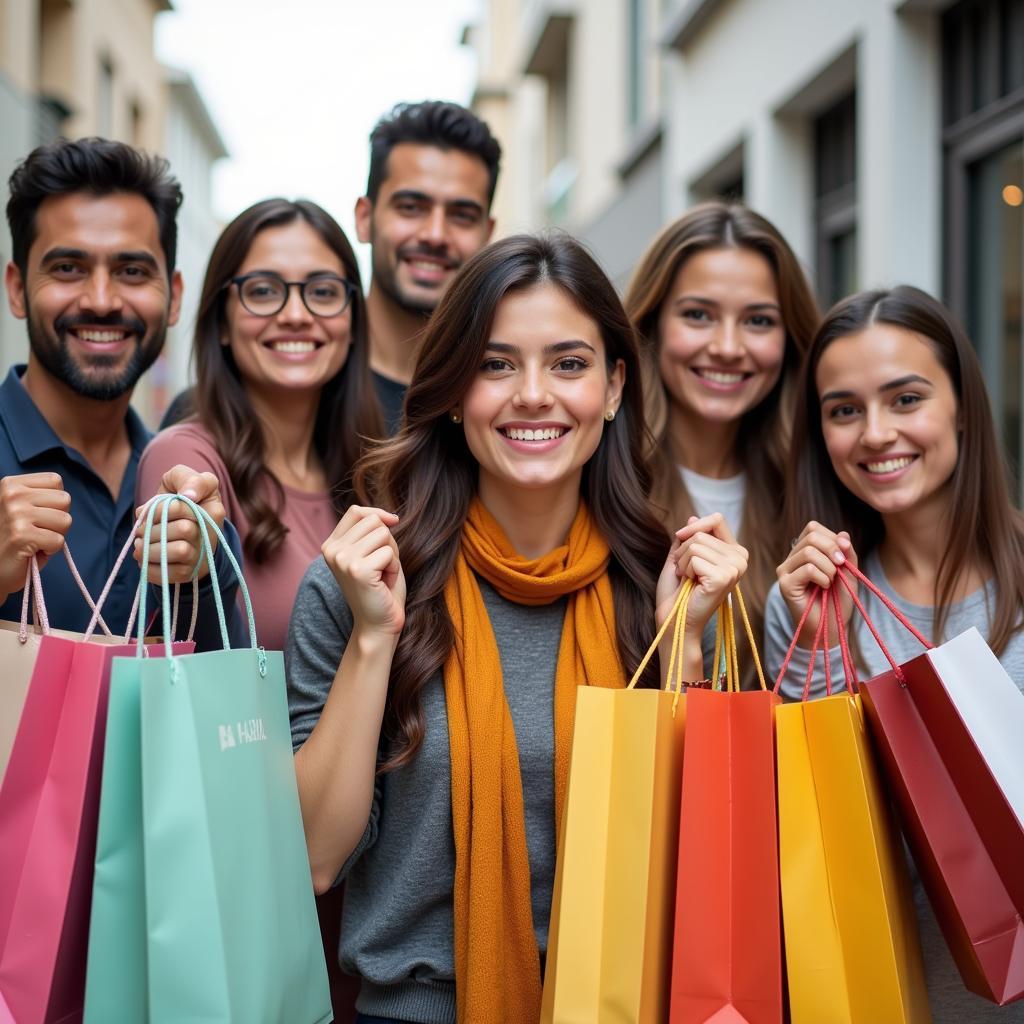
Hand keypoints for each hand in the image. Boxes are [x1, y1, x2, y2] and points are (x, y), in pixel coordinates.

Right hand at [0, 473, 72, 599]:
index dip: (54, 502)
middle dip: (57, 519)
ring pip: (65, 520)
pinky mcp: (21, 535)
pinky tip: (33, 550)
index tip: (37, 515)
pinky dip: (51, 550)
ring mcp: (15, 514)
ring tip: (35, 540)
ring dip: (55, 535)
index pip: (55, 481)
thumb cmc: (15, 538)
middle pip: (64, 499)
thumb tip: (65, 497)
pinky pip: (59, 540)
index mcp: (11, 484)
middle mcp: (11, 495)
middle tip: (37, 530)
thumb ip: (43, 496)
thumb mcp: (25, 507)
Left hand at [134, 465, 225, 582]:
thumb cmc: (177, 498)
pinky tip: (145, 559)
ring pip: (178, 551)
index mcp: (213, 507)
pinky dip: (150, 568)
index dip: (159, 508)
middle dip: (153, 529)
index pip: (184, 507)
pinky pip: (170, 574)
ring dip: (150, 549)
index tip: (149, 510)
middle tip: (141, 530)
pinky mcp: (189, 573)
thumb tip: (188, 496)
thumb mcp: (181, 477)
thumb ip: (186, 478)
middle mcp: (211, 532)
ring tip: (140, 545)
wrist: (179, 527)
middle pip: (183, 529)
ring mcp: (202, 555)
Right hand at [322, 506, 405, 641]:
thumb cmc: (380, 588)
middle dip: (387, 542)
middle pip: (373, 521)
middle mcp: (331, 550)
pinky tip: (383, 583)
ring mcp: (342, 559)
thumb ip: (373, 532)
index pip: (356, 511)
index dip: (378, 515)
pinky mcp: (357, 570)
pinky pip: (389, 553)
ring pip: (383, 534)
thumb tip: (389, 517)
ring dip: (391, 555)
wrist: (377, 625)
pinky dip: (393, 567)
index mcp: (331, 545)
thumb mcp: (372, 552)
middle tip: (382, 566)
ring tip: (382, 574)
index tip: (392, 524)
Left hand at [661, 513, 748, 637]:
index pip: (717, 520)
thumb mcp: (681, 558)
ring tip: (688, 579)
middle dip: (683, 551)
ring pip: (695, 544)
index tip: (680, 537)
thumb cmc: (677, 591)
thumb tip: (693, 517)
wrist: (674, 620)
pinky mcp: (724, 577)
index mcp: (734, 552)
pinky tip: (691, 585)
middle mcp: (740, 559)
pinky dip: (685, 570)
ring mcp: (735, 568)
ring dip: (682, 562)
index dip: (695, 525)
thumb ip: (688, 539)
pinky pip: (694, 558)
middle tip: (686, 573)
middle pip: (701, 533)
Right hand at [776, 520, 857, 647]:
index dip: (831, 537)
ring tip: (831, 581)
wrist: (831, 627)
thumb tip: (843, 535)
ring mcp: (785, 571)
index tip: (844, 555)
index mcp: (804, 552)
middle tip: (841, 567)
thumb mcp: (848, 572)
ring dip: (829, 567)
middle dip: (832, 549)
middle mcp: (791, 559)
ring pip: (809, 552)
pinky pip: (807, 569)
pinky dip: (822, 577)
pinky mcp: (785, 584)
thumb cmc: (837, 601)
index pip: (812, 528)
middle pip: (811, 537)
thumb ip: (846, 553)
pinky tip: (824, 588)